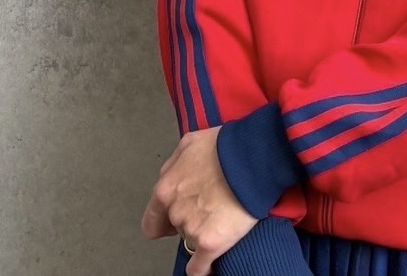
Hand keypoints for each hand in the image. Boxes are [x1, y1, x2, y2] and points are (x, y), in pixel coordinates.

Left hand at [142, 126, 257, 274]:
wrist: (253, 156)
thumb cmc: (226, 145)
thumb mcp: (190, 143)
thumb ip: (174, 165)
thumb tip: (171, 178)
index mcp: (166, 189)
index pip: (152, 221)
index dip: (163, 223)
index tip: (172, 225)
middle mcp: (174, 211)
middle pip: (176, 228)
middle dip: (190, 220)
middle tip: (209, 209)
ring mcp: (191, 229)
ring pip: (191, 242)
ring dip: (203, 235)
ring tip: (223, 218)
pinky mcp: (210, 243)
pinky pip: (198, 268)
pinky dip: (204, 268)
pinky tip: (212, 264)